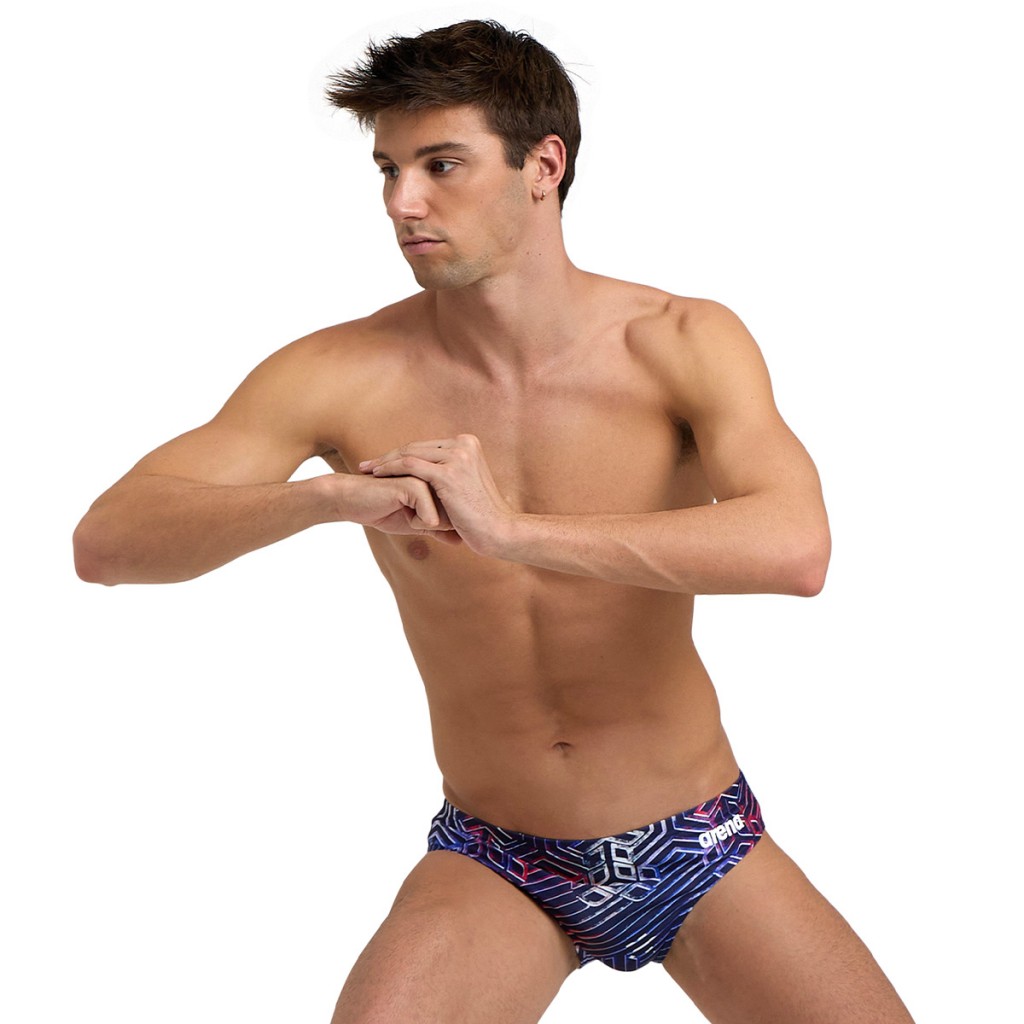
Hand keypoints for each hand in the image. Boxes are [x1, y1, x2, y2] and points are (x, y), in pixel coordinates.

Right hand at [334, 472, 459, 541]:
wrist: (353, 501)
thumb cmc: (383, 510)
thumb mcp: (416, 523)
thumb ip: (438, 529)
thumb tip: (460, 540)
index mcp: (439, 481)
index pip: (454, 516)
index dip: (433, 525)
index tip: (413, 511)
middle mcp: (437, 476)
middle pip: (451, 519)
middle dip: (427, 524)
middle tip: (405, 509)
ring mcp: (428, 478)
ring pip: (443, 521)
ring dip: (420, 523)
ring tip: (402, 508)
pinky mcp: (416, 485)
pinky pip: (429, 521)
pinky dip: (414, 522)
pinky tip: (397, 506)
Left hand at [358, 434, 513, 555]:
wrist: (498, 531)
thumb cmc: (481, 516)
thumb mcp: (465, 485)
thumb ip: (448, 473)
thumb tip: (426, 474)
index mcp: (468, 443)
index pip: (425, 446)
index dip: (401, 454)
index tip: (381, 463)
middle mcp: (464, 444)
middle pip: (416, 447)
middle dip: (388, 456)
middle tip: (367, 465)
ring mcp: (457, 456)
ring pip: (410, 453)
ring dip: (385, 462)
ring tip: (367, 471)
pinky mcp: (449, 473)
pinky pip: (410, 465)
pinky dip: (391, 469)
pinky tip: (377, 476)